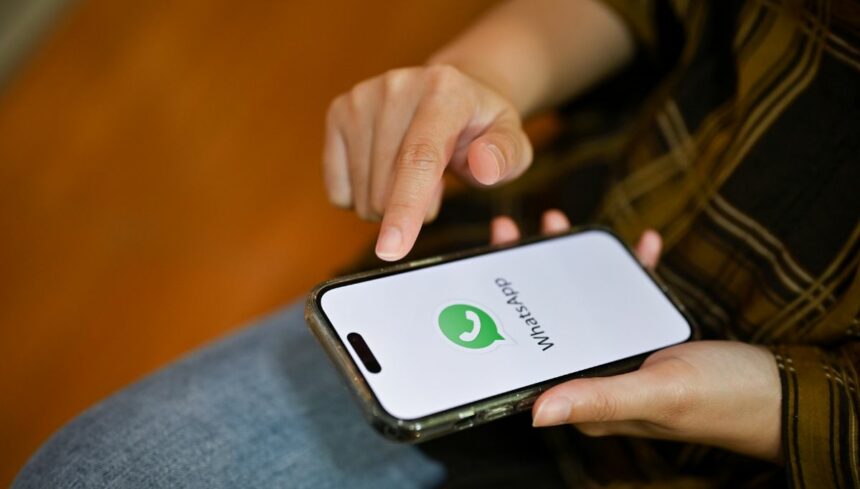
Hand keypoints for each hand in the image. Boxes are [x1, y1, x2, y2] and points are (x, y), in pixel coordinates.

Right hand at [324, 65, 531, 260]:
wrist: (450, 94)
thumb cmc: (482, 128)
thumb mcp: (512, 143)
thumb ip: (507, 157)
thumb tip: (485, 166)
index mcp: (445, 91)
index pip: (419, 159)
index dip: (406, 207)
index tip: (392, 249)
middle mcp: (398, 86)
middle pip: (386, 186)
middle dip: (412, 210)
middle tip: (437, 186)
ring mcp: (362, 98)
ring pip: (362, 195)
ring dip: (389, 205)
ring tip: (413, 175)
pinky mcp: (339, 113)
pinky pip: (339, 191)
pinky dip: (362, 198)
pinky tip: (383, 172)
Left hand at [490, 211, 781, 461]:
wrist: (783, 394)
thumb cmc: (722, 401)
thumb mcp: (656, 393)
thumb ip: (598, 397)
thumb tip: (534, 411)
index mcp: (589, 396)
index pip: (531, 352)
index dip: (505, 311)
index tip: (490, 266)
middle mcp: (599, 373)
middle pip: (549, 319)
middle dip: (529, 275)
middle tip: (512, 232)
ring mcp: (624, 352)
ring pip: (584, 303)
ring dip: (572, 265)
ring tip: (562, 225)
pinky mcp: (652, 336)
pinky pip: (631, 298)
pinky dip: (631, 270)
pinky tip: (640, 244)